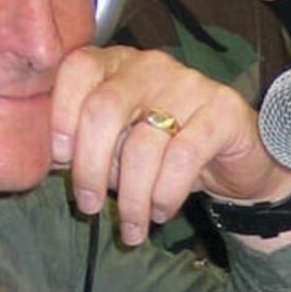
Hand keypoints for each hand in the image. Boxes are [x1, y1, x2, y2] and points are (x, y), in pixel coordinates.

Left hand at [50, 45, 290, 245]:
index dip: (61, 114)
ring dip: (132, 196)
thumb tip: (54, 162)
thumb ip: (88, 144)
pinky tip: (161, 212)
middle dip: (91, 167)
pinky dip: (165, 194)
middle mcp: (151, 65)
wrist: (236, 162)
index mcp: (118, 64)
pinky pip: (182, 158)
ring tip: (132, 227)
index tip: (60, 161)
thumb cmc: (165, 152)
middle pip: (104, 109)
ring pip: (143, 144)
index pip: (78, 69)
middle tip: (89, 207)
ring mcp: (190, 84)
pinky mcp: (222, 110)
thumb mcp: (119, 146)